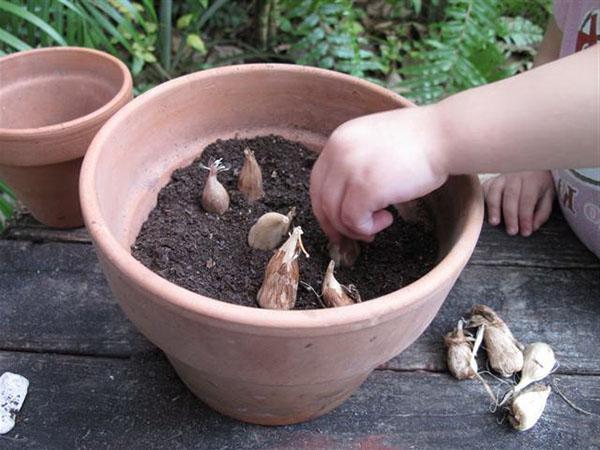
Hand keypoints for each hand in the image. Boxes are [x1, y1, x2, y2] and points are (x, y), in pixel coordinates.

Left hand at [310, 107, 447, 242]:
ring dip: (357, 227)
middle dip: (335, 224)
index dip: (325, 207)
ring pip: (336, 215)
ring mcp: (349, 169)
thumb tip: (344, 201)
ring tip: (379, 223)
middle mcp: (338, 152)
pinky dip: (368, 227)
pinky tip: (388, 218)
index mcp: (339, 140)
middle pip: (321, 200)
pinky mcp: (364, 187)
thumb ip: (354, 163)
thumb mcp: (374, 144)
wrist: (444, 136)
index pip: (317, 181)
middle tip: (353, 236)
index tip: (338, 222)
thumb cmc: (419, 143)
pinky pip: (354, 221)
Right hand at [482, 171, 554, 236]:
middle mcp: (515, 176)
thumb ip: (542, 213)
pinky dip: (483, 200)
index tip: (525, 232)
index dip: (525, 217)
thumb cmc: (539, 184)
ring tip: (495, 223)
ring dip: (494, 208)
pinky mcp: (491, 180)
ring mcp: (501, 177)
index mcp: (532, 179)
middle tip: (512, 231)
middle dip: (510, 216)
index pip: (527, 200)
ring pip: (495, 192)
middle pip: (510, 196)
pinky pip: (485, 189)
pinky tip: (484, 211)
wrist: (532, 165)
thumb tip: (531, 227)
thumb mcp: (547, 197)